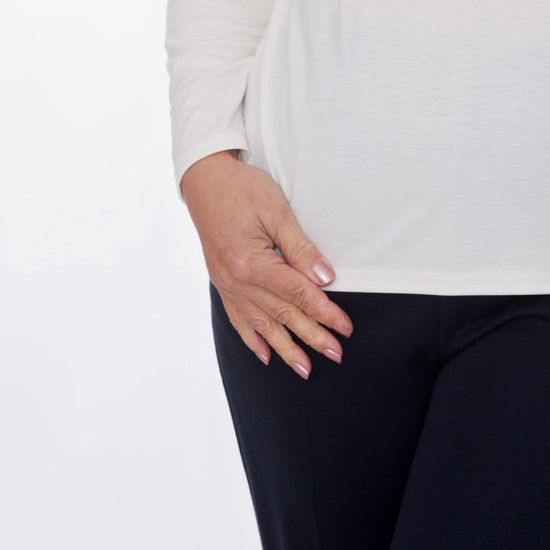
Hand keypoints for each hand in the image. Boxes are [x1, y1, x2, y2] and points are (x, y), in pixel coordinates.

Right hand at [181, 150, 353, 377]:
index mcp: (251, 262)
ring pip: (261, 324)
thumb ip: (300, 248)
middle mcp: (236, 280)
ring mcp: (226, 284)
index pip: (297, 294)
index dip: (324, 312)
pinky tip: (264, 354)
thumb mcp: (277, 210)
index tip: (345, 327)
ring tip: (305, 369)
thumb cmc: (242, 188)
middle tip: (336, 354)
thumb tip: (324, 278)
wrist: (204, 179)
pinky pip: (237, 318)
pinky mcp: (222, 281)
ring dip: (285, 348)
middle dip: (312, 336)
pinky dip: (252, 338)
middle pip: (282, 314)